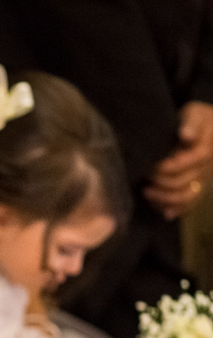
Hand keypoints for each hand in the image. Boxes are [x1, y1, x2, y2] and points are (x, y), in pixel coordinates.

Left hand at [145, 101, 212, 219]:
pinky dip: (178, 210)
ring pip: (185, 197)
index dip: (161, 168)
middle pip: (180, 183)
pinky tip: (165, 213)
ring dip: (164, 198)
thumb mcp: (194, 113)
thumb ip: (192, 123)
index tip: (148, 164)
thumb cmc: (196, 117)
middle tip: (143, 174)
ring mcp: (202, 179)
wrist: (205, 125)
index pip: (179, 166)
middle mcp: (205, 168)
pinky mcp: (197, 186)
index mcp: (203, 152)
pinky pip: (190, 203)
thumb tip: (186, 135)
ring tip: (146, 192)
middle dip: (158, 181)